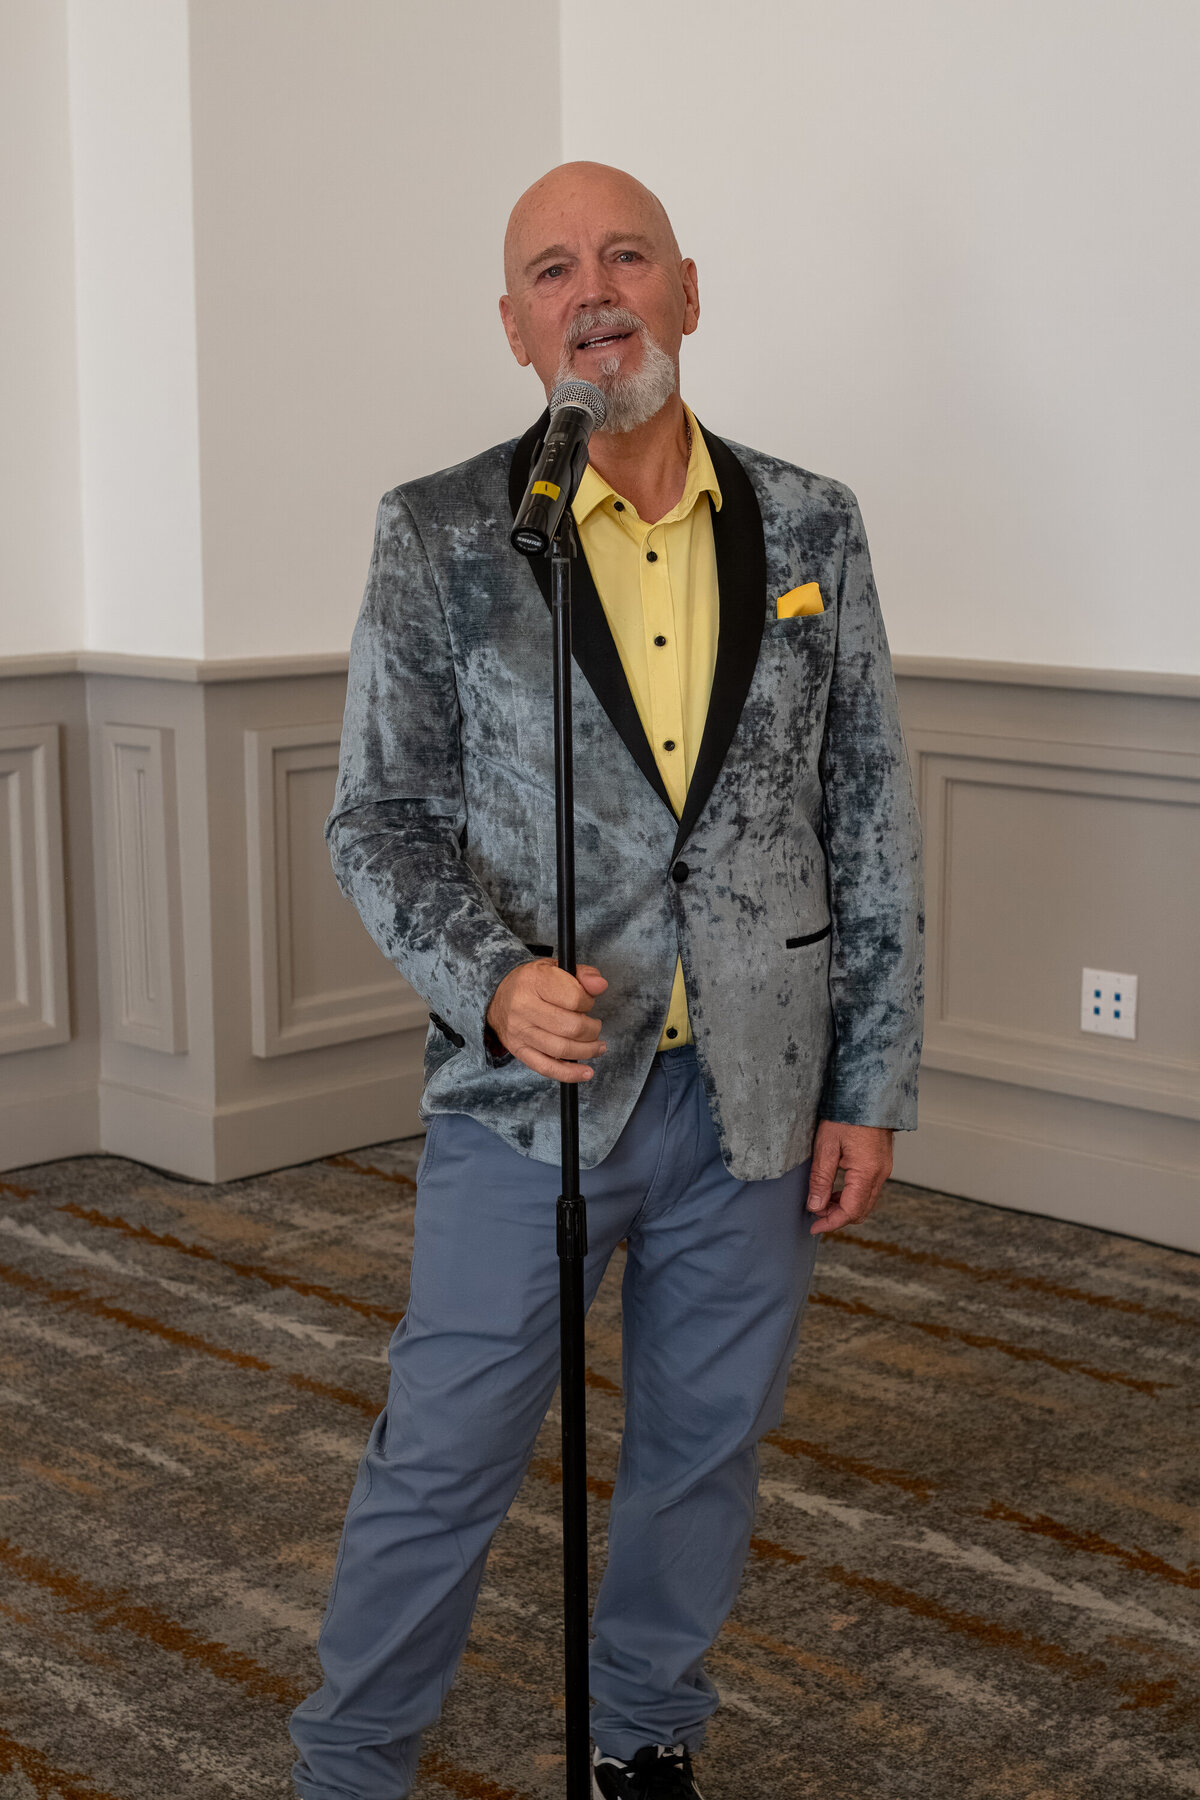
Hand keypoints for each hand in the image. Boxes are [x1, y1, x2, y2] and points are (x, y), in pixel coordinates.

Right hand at [487, 958, 607, 1082]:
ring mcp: (520, 1031)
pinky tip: (585, 1072)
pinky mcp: (518, 1050)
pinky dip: (569, 1073)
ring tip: (597, 1047)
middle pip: (570, 1027)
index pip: (574, 998)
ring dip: (587, 1051)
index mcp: (534, 981)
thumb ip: (582, 974)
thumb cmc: (532, 983)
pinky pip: (546, 1067)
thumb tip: (600, 985)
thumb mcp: (556, 968)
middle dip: (592, 1030)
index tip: (588, 1002)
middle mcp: (523, 1006)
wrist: (497, 996)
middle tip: (595, 1026)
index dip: (589, 1002)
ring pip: (561, 1049)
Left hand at [805, 1121, 892, 1234]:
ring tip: (822, 1201)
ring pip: (865, 1202)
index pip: (851, 1211)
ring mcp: (884, 1169)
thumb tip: (816, 1207)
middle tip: (815, 1214)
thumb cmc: (846, 1115)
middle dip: (837, 1217)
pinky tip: (836, 1189)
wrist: (868, 1094)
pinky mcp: (882, 1163)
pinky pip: (869, 1190)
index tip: (813, 1227)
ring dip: (845, 1207)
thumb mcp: (826, 1146)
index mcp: (867, 1172)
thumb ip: (821, 1179)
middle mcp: (880, 1174)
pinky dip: (852, 1196)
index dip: (831, 1223)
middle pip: (861, 1211)